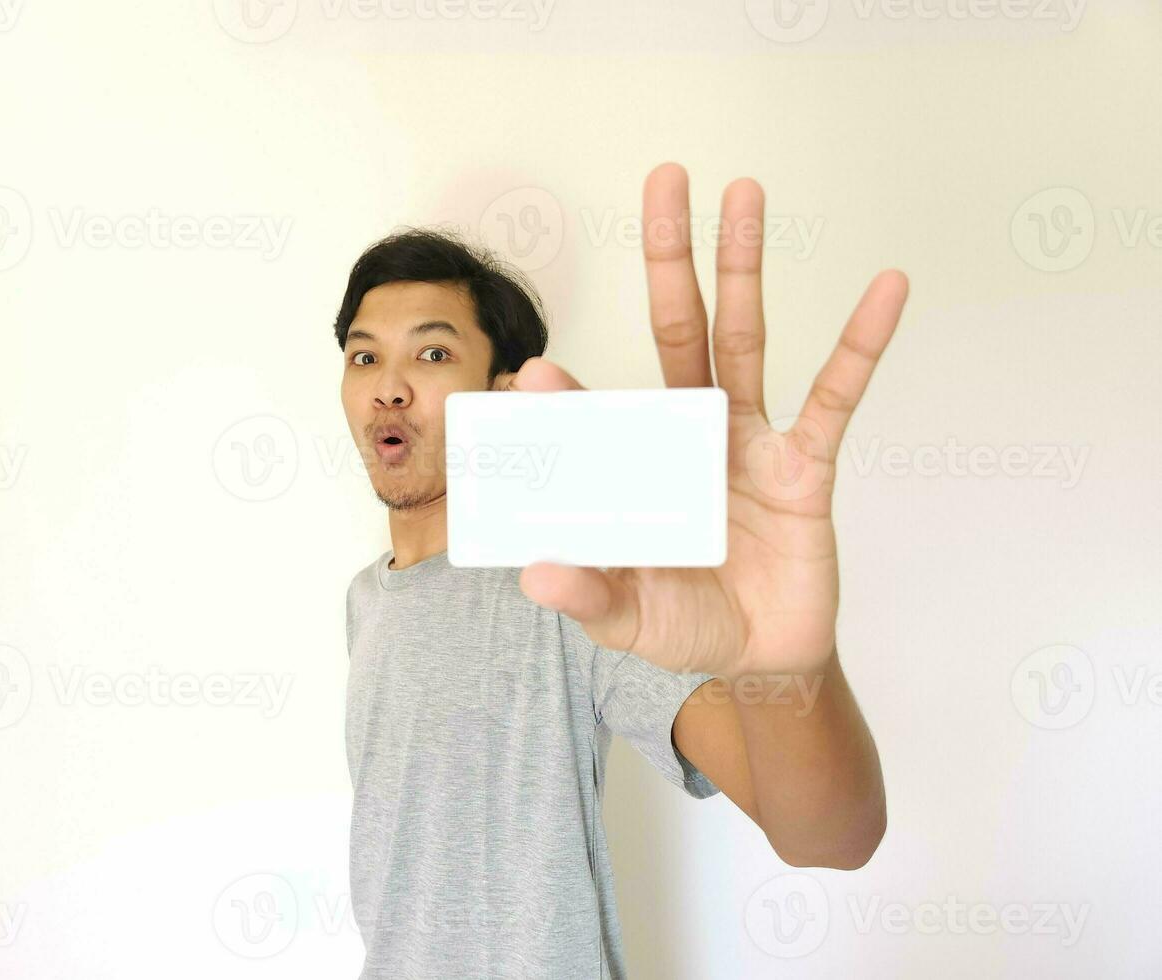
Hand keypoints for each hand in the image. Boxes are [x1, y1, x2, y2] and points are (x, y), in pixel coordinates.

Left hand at [504, 163, 908, 682]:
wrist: (761, 658)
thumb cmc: (686, 625)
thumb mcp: (627, 617)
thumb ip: (587, 594)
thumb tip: (536, 575)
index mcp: (637, 463)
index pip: (598, 411)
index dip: (569, 392)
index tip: (535, 374)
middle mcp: (690, 434)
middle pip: (678, 331)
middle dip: (671, 258)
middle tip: (665, 180)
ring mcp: (750, 441)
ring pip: (746, 338)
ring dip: (745, 266)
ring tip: (744, 193)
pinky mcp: (807, 465)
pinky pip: (837, 395)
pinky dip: (861, 343)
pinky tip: (885, 287)